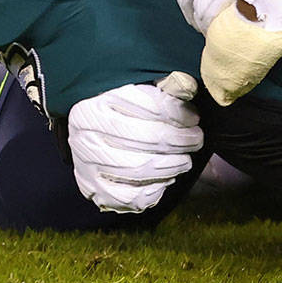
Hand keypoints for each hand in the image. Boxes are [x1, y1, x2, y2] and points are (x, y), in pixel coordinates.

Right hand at [67, 73, 203, 214]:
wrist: (89, 141)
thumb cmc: (119, 115)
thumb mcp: (137, 94)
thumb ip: (163, 88)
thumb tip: (188, 86)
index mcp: (95, 106)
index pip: (146, 106)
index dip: (176, 112)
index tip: (193, 117)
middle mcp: (85, 136)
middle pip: (146, 138)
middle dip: (179, 140)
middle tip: (196, 139)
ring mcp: (88, 166)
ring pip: (140, 168)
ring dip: (172, 165)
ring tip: (185, 159)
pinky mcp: (95, 190)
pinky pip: (132, 195)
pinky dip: (155, 188)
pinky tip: (166, 178)